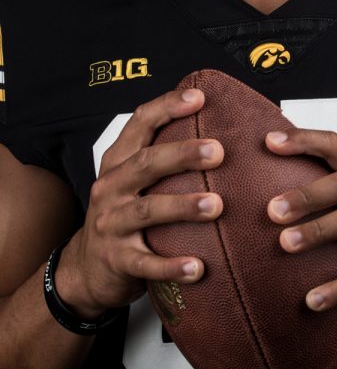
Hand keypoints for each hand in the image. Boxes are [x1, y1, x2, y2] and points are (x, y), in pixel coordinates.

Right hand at [55, 87, 223, 317]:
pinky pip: (146, 264)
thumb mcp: (133, 182)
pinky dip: (171, 265)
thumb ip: (163, 157)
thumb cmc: (123, 215)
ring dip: (183, 207)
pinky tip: (198, 268)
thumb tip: (219, 128)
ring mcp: (110, 224)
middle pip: (146, 164)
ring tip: (216, 205)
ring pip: (148, 211)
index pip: (140, 124)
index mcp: (118, 162)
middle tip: (218, 151)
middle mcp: (110, 188)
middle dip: (182, 154)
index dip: (167, 107)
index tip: (199, 98)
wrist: (85, 270)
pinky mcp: (116, 261)